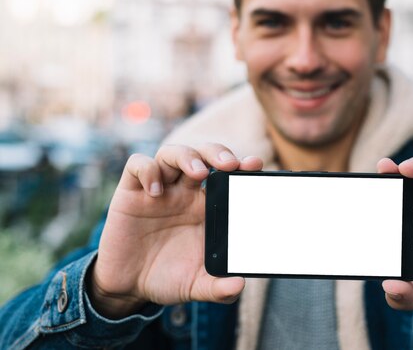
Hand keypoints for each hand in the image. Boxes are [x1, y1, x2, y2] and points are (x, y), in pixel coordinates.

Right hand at [89, 144, 262, 318]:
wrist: (129, 286)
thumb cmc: (168, 277)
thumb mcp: (196, 285)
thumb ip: (218, 288)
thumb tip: (239, 286)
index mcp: (207, 206)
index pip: (227, 175)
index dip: (242, 165)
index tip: (255, 165)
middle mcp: (185, 192)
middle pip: (204, 154)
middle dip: (217, 152)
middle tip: (229, 164)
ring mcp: (159, 189)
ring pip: (173, 153)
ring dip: (187, 156)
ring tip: (197, 172)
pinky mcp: (131, 192)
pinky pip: (137, 165)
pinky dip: (147, 170)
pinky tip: (155, 191)